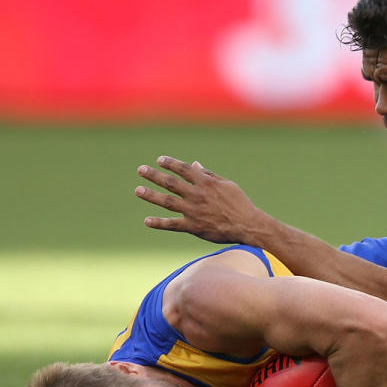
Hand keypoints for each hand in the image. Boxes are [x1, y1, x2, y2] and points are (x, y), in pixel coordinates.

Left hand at [135, 156, 261, 243]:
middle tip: (141, 170)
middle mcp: (197, 195)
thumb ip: (209, 175)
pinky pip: (172, 224)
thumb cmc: (240, 204)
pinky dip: (159, 223)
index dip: (170, 163)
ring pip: (167, 202)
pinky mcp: (193, 226)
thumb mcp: (227, 185)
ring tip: (138, 190)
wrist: (248, 225)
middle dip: (154, 175)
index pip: (184, 169)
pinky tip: (147, 221)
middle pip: (171, 183)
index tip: (159, 160)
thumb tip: (195, 164)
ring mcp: (193, 211)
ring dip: (151, 195)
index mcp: (206, 183)